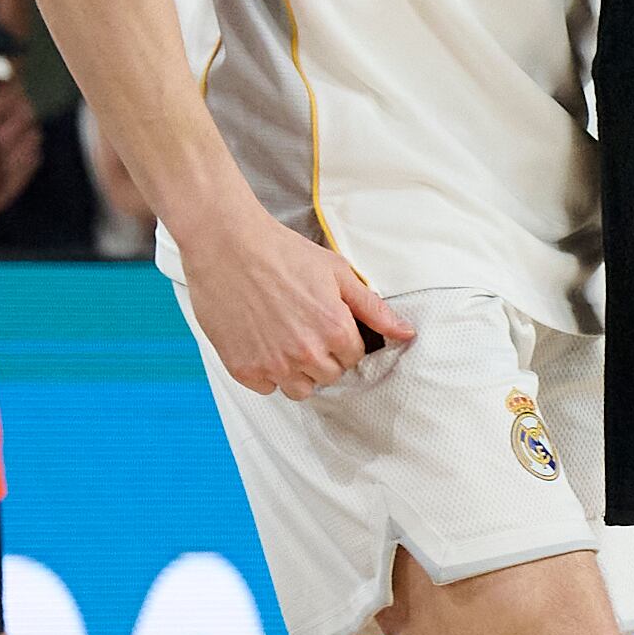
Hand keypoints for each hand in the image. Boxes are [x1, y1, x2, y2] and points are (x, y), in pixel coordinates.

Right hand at [176, 197, 408, 397]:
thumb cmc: (281, 252)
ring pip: (300, 389)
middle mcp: (307, 354)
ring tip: (283, 337)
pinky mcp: (244, 369)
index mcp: (335, 331)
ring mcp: (274, 365)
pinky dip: (266, 371)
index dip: (341, 338)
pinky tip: (261, 341)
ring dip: (297, 370)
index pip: (353, 357)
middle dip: (321, 356)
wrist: (227, 244)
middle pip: (329, 375)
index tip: (323, 320)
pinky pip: (267, 388)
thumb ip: (373, 308)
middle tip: (301, 325)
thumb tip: (406, 333)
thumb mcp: (336, 272)